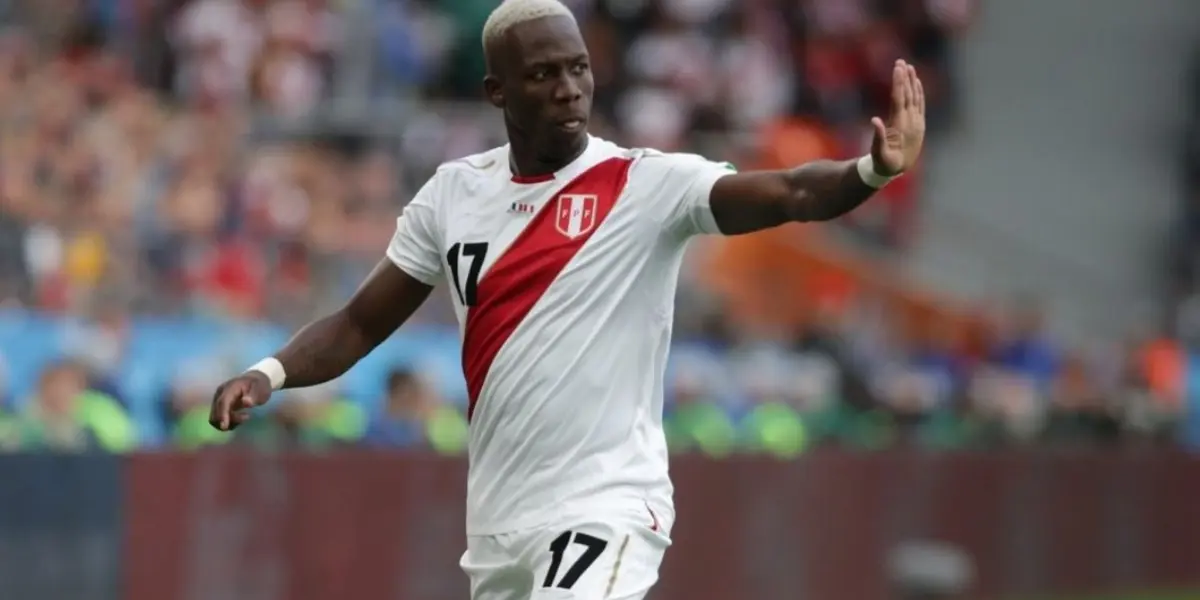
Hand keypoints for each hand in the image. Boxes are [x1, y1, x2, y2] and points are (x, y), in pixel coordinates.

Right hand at [209, 372, 272, 431]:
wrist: (255, 381)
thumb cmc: (259, 385)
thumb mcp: (261, 389)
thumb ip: (254, 395)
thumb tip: (246, 402)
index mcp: (230, 387)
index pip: (223, 402)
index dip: (222, 415)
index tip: (225, 427)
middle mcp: (220, 394)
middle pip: (216, 412)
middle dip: (228, 420)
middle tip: (247, 416)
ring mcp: (218, 400)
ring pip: (215, 418)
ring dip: (227, 423)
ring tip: (244, 417)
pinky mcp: (219, 407)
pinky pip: (218, 419)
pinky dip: (227, 423)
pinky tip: (239, 419)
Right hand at [870, 59, 925, 176]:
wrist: (898, 170)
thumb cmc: (885, 162)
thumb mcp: (879, 153)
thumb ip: (878, 137)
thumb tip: (874, 120)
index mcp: (900, 124)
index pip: (899, 98)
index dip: (898, 82)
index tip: (897, 68)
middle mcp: (910, 121)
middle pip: (908, 94)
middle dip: (905, 77)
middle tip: (901, 61)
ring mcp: (916, 122)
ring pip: (915, 97)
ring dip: (912, 81)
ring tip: (909, 67)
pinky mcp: (919, 124)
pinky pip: (920, 104)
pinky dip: (919, 92)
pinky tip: (916, 82)